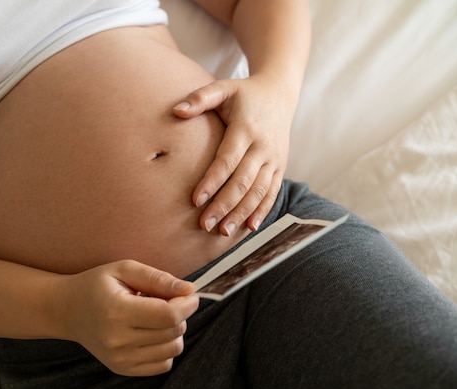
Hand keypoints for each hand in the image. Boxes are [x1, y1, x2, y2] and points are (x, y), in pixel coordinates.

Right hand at [57, 260, 198, 376]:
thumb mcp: (125, 269)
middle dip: (180, 313)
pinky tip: (150, 332)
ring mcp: (120, 359)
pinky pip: (163, 364)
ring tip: (155, 316)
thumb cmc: (97, 285)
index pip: (168, 315)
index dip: (187, 304)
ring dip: (174, 331)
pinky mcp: (122, 369)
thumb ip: (158, 279)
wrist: (67, 310)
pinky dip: (165, 348)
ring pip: (173, 349)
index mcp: (117, 311)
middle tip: (165, 300)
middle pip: (173, 331)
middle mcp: (118, 340)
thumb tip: (189, 290)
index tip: (189, 294)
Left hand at [173, 75, 291, 235]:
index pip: (227, 160)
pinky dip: (261, 211)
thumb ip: (200, 98)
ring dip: (241, 213)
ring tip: (223, 232)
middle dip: (224, 205)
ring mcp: (274, 159)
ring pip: (258, 192)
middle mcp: (263, 146)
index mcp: (246, 128)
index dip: (212, 181)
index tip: (196, 200)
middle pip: (243, 181)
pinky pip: (272, 193)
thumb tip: (175, 110)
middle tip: (205, 225)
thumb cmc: (244, 94)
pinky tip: (249, 227)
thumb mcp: (223, 88)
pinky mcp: (280, 167)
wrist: (279, 94)